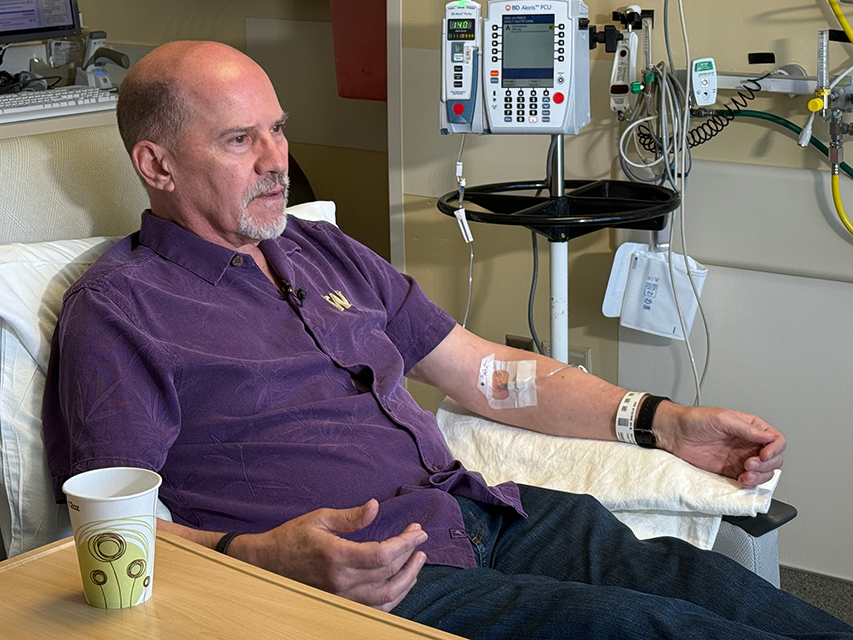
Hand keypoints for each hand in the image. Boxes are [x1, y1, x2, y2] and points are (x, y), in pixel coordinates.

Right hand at [232, 500, 427, 610]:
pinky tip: (402, 582)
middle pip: (388, 574)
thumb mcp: (320, 518)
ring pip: (386, 596)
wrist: (268, 564)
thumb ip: (351, 516)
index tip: (418, 531)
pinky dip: (393, 597)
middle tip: (419, 538)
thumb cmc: (293, 537)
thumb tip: (376, 506)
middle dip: (410, 554)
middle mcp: (340, 581)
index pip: (382, 556)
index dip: (405, 543)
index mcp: (336, 556)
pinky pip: (375, 608)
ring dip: (408, 578)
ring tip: (418, 560)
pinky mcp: (340, 604)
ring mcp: (341, 597)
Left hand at [655, 403, 785, 486]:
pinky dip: (749, 484)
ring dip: (759, 477)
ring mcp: (740, 458)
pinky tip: (741, 480)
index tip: (763, 455)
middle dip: (766, 465)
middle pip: (774, 459)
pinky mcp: (730, 471)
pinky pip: (748, 481)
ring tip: (744, 474)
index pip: (776, 440)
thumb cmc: (695, 420)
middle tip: (749, 464)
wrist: (674, 433)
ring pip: (764, 473)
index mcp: (751, 428)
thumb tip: (769, 438)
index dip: (775, 449)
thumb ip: (747, 430)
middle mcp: (748, 444)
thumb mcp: (723, 419)